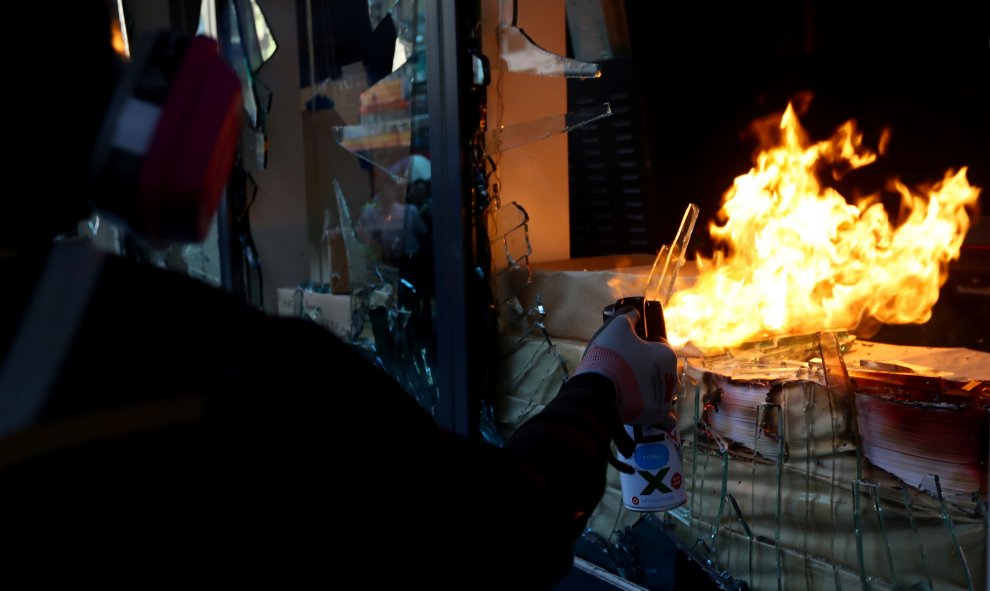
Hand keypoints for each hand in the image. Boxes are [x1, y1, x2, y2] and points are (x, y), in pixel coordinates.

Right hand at [574, 309, 678, 429]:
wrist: (598, 388)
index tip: (629, 352)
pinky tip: (648, 410)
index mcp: (666, 354)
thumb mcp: (617, 327)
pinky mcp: (657, 416)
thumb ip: (628, 316)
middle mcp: (672, 376)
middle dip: (652, 371)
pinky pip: (666, 418)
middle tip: (629, 372)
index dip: (645, 348)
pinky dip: (660, 415)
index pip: (660, 348)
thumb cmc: (610, 354)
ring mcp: (666, 398)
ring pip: (666, 393)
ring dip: (656, 392)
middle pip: (665, 371)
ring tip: (634, 392)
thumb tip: (633, 311)